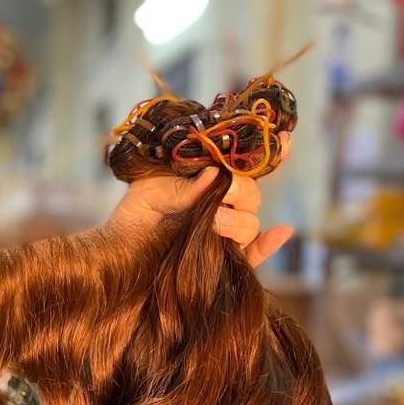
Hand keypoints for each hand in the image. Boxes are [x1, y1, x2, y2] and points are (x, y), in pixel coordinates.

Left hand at [109, 132, 292, 267]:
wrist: (118, 257)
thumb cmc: (131, 217)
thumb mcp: (150, 189)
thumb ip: (183, 184)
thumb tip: (216, 174)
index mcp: (206, 183)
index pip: (243, 166)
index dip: (268, 153)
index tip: (285, 141)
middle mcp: (219, 207)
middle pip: (252, 197)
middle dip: (240, 192)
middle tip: (221, 195)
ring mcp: (222, 236)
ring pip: (250, 225)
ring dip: (237, 221)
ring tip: (211, 223)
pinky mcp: (221, 263)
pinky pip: (252, 256)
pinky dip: (268, 246)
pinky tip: (281, 231)